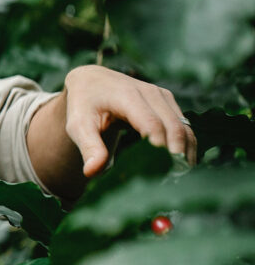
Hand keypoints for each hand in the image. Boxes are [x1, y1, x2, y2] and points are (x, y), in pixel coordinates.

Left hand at [64, 65, 196, 176]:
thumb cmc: (83, 105)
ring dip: (185, 153)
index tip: (161, 173)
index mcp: (127, 96)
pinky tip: (180, 167)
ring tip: (179, 179)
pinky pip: (184, 126)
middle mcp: (150, 93)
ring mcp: (163, 97)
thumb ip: (88, 147)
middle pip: (174, 127)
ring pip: (184, 127)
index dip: (159, 148)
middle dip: (176, 156)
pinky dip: (185, 146)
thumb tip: (92, 172)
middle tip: (173, 182)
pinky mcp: (169, 102)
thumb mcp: (79, 125)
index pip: (151, 124)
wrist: (92, 81)